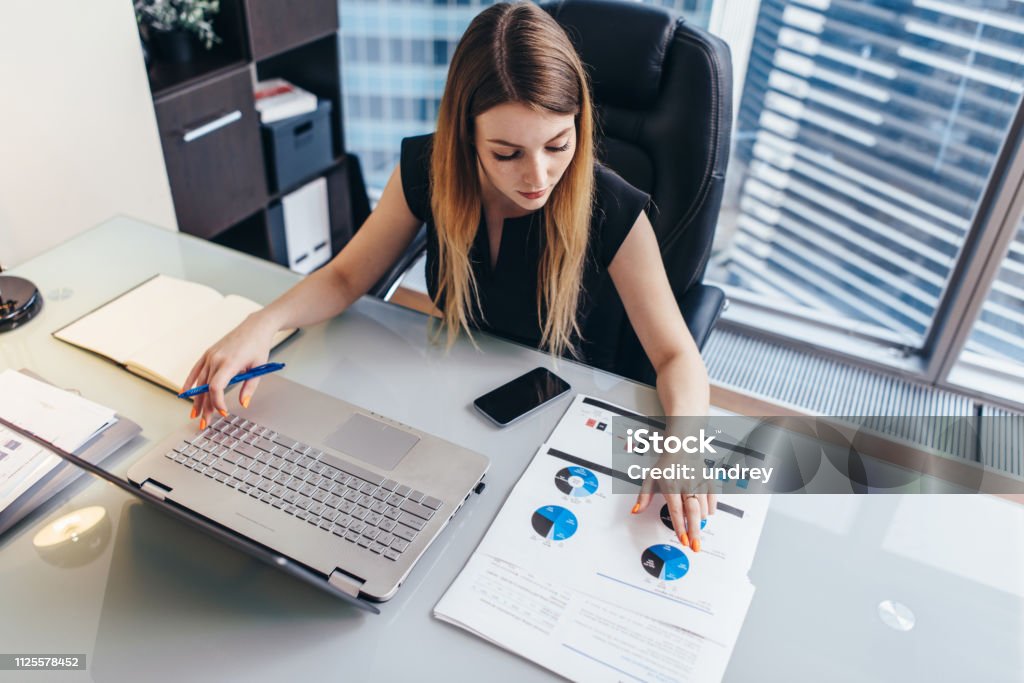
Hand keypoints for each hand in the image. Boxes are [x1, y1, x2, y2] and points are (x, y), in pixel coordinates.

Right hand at [181, 313, 278, 427]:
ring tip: (195, 414)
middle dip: (205, 407)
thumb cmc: (258, 346)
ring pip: (200, 382)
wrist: (255, 327)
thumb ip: (249, 387)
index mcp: (230, 362)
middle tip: (204, 423)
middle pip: (207, 388)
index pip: (216, 387)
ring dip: (196, 399)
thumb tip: (243, 404)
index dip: (217, 402)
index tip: (223, 412)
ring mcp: (210, 356)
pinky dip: (189, 382)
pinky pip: (195, 370)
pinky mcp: (208, 353)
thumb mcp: (258, 368)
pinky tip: (185, 393)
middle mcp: (216, 359)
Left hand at [629, 415, 714, 551]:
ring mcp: (700, 484)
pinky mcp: (709, 483)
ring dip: (699, 521)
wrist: (683, 447)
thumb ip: (643, 497)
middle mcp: (687, 485)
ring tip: (694, 523)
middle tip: (695, 546)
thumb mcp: (650, 479)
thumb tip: (635, 512)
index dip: (680, 528)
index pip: (676, 511)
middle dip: (695, 532)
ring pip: (703, 510)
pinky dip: (708, 512)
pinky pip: (712, 504)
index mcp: (671, 486)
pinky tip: (703, 513)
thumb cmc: (666, 465)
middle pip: (693, 513)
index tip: (684, 541)